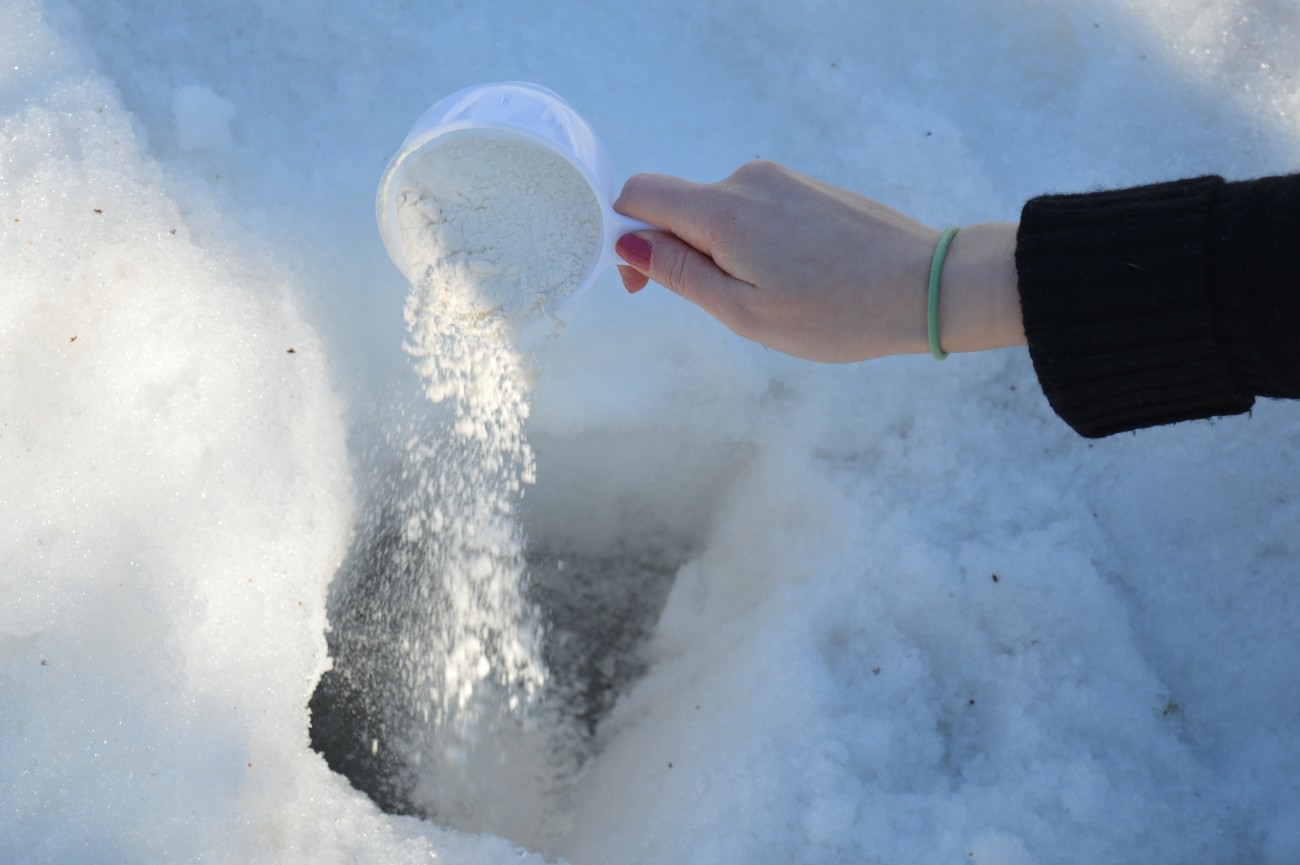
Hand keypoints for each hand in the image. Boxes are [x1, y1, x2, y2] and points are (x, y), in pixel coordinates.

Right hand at [613, 160, 1023, 362]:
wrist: (925, 286)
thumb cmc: (836, 313)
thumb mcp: (744, 313)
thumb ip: (679, 273)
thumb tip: (628, 243)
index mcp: (722, 210)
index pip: (639, 194)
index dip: (625, 236)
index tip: (647, 284)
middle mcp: (747, 179)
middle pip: (678, 205)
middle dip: (678, 253)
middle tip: (724, 305)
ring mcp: (780, 179)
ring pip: (718, 212)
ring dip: (721, 253)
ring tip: (771, 297)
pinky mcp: (806, 187)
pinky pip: (753, 211)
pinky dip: (752, 244)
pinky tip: (794, 279)